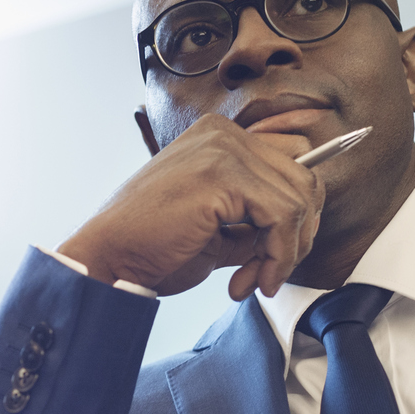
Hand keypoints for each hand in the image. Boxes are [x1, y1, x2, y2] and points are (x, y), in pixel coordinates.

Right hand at [57, 115, 322, 299]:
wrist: (110, 258)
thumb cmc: (151, 247)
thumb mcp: (219, 229)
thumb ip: (257, 220)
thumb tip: (301, 231)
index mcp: (220, 138)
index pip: (293, 166)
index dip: (295, 219)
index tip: (274, 257)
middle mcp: (223, 133)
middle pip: (304, 179)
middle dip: (296, 237)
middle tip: (266, 274)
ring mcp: (223, 149)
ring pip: (299, 199)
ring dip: (285, 252)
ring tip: (253, 280)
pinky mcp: (224, 174)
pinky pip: (283, 216)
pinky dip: (278, 256)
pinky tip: (248, 279)